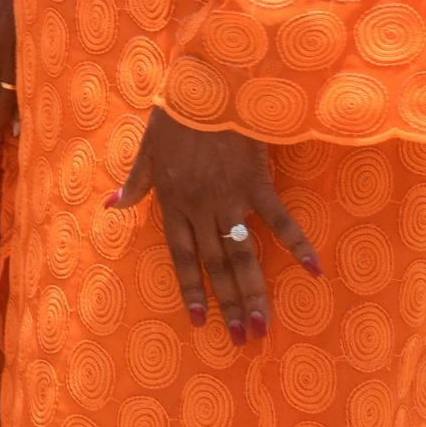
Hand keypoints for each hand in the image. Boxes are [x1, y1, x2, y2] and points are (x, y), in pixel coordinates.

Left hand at [111, 107, 320, 344]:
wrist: (205, 86)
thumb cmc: (174, 116)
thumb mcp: (145, 149)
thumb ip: (134, 183)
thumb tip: (110, 206)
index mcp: (173, 202)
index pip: (182, 257)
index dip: (192, 290)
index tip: (201, 323)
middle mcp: (201, 207)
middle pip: (216, 264)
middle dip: (228, 305)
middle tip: (243, 340)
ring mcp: (230, 197)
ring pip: (243, 253)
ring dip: (254, 291)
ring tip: (264, 325)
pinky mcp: (257, 182)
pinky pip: (280, 219)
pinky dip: (297, 244)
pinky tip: (314, 271)